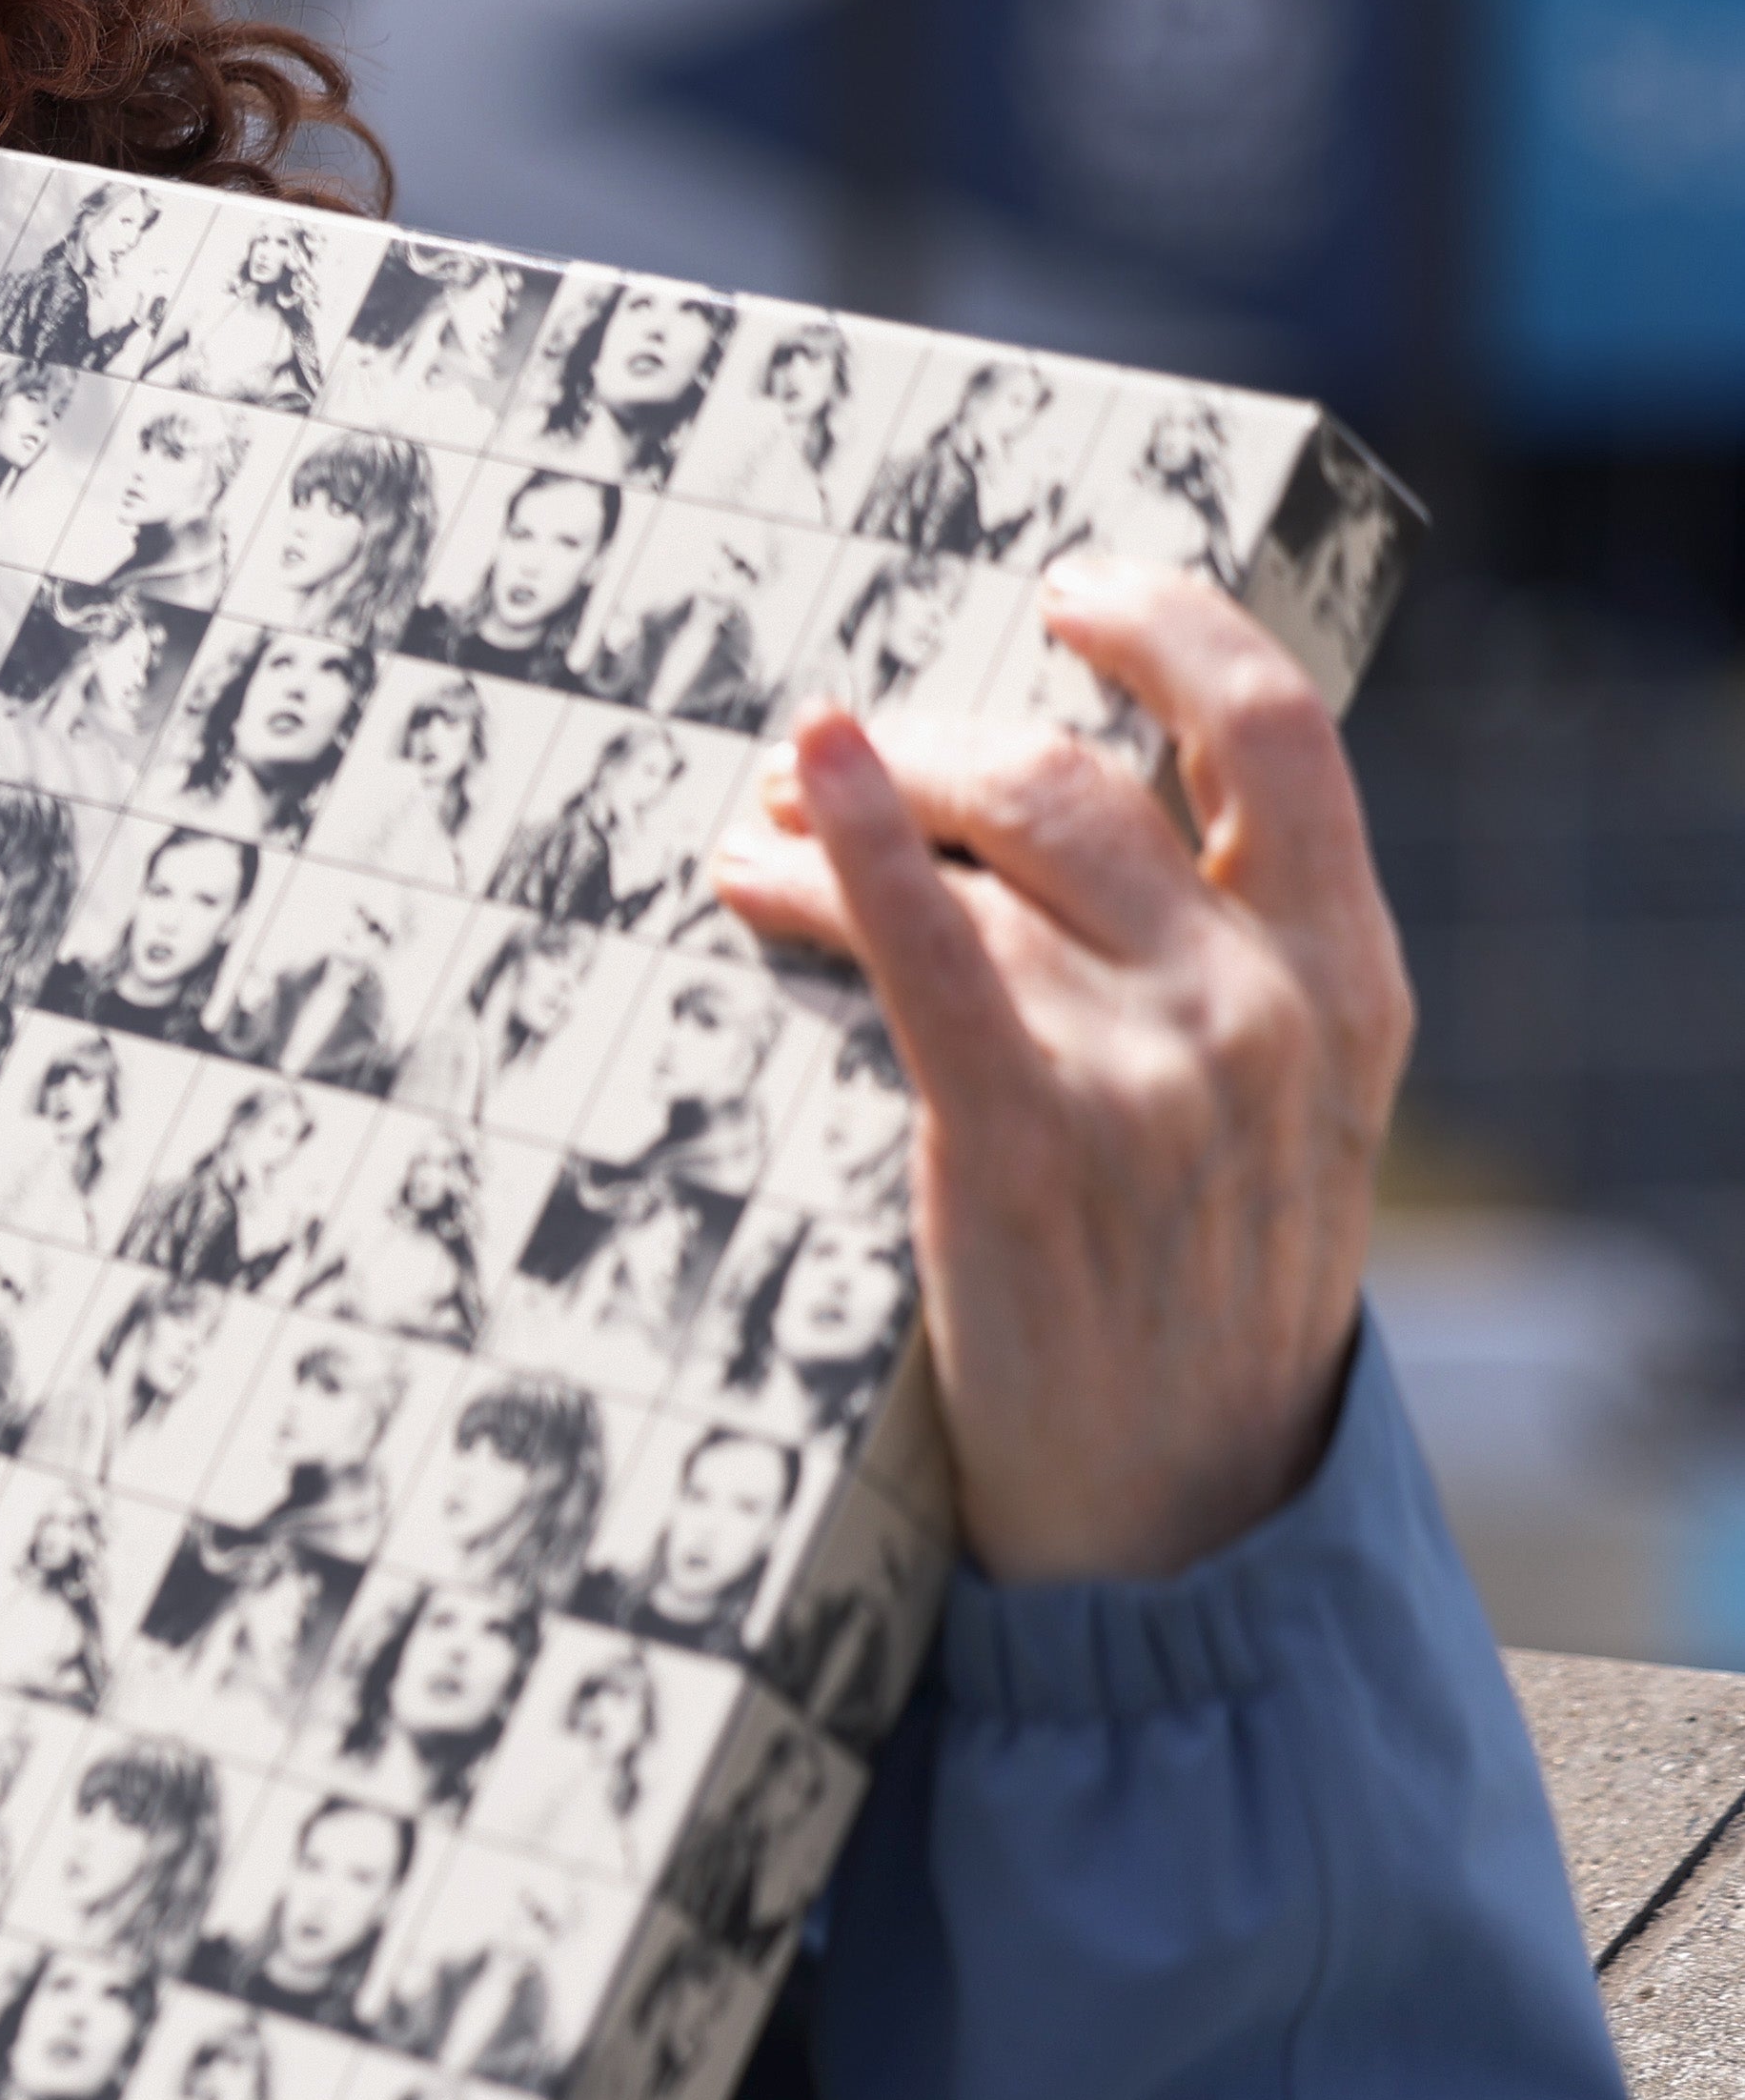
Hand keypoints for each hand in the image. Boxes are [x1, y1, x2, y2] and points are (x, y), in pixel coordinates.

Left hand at [708, 559, 1405, 1585]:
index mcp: (1349, 981)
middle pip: (1075, 775)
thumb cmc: (1197, 1300)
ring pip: (985, 847)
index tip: (1069, 585)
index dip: (1167, 625)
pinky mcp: (1023, 1142)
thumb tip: (1084, 826)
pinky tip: (784, 802)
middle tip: (823, 756)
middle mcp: (1264, 1006)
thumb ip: (1232, 975)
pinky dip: (850, 852)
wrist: (1179, 1514)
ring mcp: (1152, 1072)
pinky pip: (927, 951)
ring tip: (751, 829)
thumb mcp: (1286, 1126)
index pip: (1278, 731)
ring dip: (842, 806)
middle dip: (933, 741)